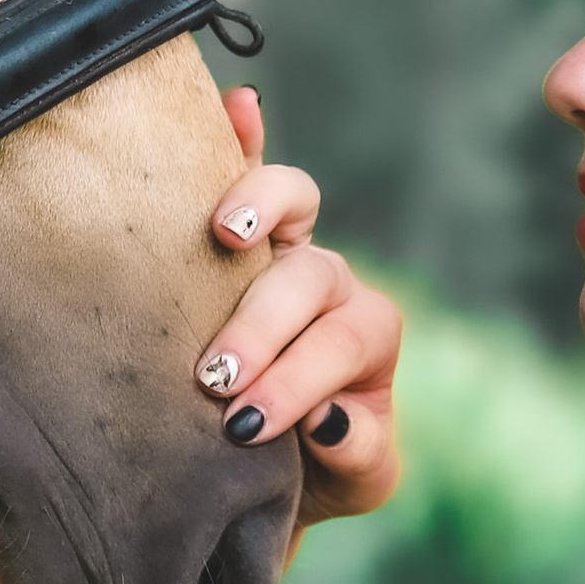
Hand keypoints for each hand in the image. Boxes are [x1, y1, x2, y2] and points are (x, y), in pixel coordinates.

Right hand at [199, 87, 401, 521]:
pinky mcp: (236, 232)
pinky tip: (240, 103)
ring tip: (225, 234)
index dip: (298, 379)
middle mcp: (331, 283)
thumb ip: (358, 454)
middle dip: (263, 325)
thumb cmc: (312, 474)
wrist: (262, 469)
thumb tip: (330, 418)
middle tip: (216, 376)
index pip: (340, 342)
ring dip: (259, 206)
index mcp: (368, 334)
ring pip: (290, 202)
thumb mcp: (355, 480)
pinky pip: (246, 167)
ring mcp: (284, 248)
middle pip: (310, 276)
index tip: (245, 425)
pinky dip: (243, 133)